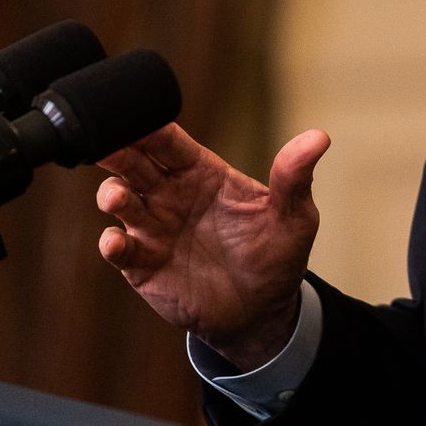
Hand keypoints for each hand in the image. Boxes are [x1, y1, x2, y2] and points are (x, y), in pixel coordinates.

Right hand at [97, 123, 329, 370]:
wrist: (262, 311)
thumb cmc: (277, 254)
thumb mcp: (294, 215)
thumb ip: (294, 177)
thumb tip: (319, 138)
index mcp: (203, 173)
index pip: (170, 142)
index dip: (151, 126)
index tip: (135, 114)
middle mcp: (171, 195)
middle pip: (134, 163)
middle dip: (117, 150)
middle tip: (106, 144)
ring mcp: (154, 229)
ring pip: (120, 201)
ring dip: (112, 195)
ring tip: (117, 197)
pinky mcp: (143, 266)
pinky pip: (119, 250)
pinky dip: (113, 244)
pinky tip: (118, 242)